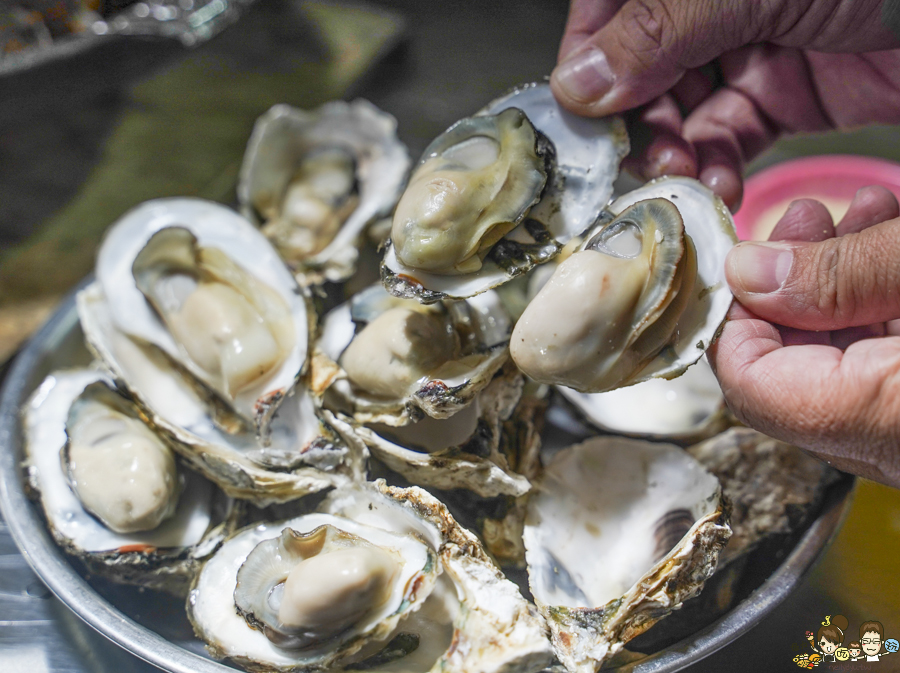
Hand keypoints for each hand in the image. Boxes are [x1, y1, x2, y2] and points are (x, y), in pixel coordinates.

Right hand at [551, 0, 899, 207]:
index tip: (581, 116)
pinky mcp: (789, 91)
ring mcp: (753, 43)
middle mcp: (717, 2)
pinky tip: (713, 183)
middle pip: (640, 66)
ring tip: (679, 177)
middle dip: (633, 118)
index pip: (611, 7)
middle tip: (637, 160)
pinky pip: (731, 134)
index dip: (589, 60)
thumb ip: (664, 29)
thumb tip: (578, 82)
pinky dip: (715, 164)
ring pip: (681, 107)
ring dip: (672, 149)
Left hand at [707, 186, 899, 487]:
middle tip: (808, 218)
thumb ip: (844, 274)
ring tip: (863, 217)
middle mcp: (893, 448)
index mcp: (882, 420)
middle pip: (792, 371)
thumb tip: (749, 272)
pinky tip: (891, 251)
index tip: (747, 253)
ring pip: (841, 364)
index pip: (752, 383)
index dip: (736, 310)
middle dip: (792, 283)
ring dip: (839, 285)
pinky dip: (878, 310)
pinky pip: (882, 370)